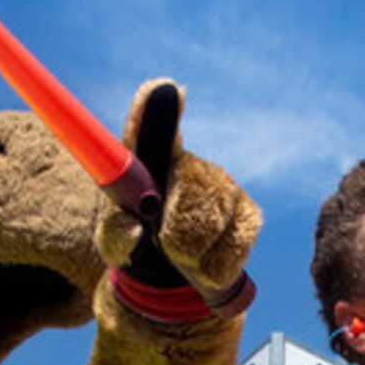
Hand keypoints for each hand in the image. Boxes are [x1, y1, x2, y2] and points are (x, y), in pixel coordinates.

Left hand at [93, 79, 259, 307]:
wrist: (172, 277)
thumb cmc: (138, 245)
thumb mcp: (115, 244)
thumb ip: (116, 234)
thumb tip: (134, 226)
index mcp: (151, 162)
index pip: (149, 130)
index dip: (155, 108)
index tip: (166, 88)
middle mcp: (192, 166)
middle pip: (193, 180)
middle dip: (180, 220)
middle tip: (166, 244)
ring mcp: (225, 187)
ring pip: (215, 215)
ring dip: (194, 250)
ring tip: (181, 259)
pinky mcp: (249, 213)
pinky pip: (237, 240)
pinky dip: (217, 265)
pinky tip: (205, 267)